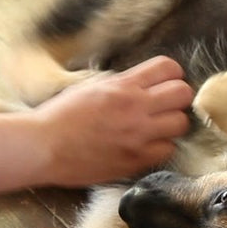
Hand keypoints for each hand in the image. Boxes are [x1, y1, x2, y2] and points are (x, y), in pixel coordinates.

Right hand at [33, 56, 192, 186]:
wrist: (43, 146)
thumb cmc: (60, 116)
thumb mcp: (91, 87)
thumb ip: (121, 84)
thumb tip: (144, 84)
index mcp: (123, 85)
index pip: (168, 67)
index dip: (171, 75)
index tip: (164, 84)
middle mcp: (135, 107)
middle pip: (183, 94)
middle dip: (177, 98)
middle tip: (165, 107)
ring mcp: (138, 135)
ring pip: (181, 124)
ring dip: (171, 124)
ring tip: (157, 128)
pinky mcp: (135, 159)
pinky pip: (167, 150)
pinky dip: (160, 148)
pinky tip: (146, 146)